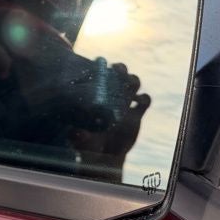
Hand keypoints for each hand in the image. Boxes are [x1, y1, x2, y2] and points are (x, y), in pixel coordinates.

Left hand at [69, 63, 150, 182]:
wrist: (107, 157)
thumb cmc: (90, 145)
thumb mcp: (82, 140)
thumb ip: (79, 137)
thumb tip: (74, 133)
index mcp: (98, 97)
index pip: (100, 77)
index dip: (101, 68)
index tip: (99, 63)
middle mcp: (112, 97)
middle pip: (119, 75)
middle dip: (120, 69)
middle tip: (117, 69)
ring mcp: (125, 104)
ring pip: (133, 84)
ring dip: (133, 80)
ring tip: (131, 83)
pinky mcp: (136, 114)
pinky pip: (145, 100)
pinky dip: (144, 98)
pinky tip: (140, 102)